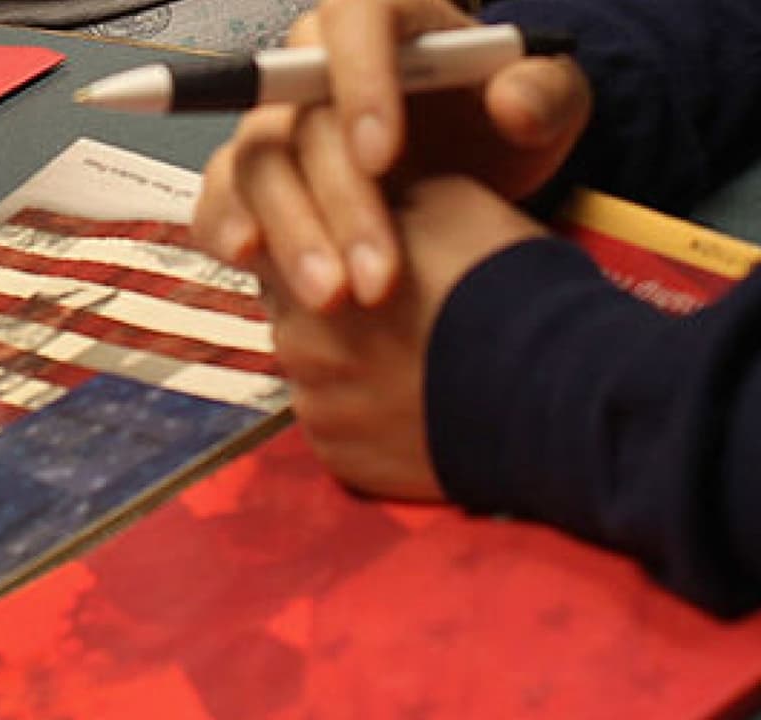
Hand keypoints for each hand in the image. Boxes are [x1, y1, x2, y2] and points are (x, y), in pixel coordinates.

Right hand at [190, 0, 589, 308]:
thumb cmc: (499, 126)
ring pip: (255, 163)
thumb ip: (545, 95)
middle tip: (376, 277)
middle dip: (338, 201)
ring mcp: (275, 121)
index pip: (354, 23)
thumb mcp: (549, 106)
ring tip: (331, 298)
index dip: (359, 84)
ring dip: (290, 231)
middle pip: (300, 116)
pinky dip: (224, 222)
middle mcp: (313, 62)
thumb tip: (512, 104)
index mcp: (383, 19)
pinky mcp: (252, 175)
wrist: (463, 174)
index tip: (383, 158)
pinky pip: (218, 192)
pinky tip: (248, 258)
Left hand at [266, 174, 542, 500]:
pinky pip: (337, 428)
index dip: (316, 243)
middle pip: (292, 314)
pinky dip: (364, 415)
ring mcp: (315, 405)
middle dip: (327, 308)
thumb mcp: (440, 199)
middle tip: (394, 308)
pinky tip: (414, 401)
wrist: (556, 387)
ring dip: (345, 363)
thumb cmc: (504, 283)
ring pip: (315, 374)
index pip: (275, 246)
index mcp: (309, 267)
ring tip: (415, 356)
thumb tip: (349, 201)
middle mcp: (295, 340)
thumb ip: (372, 200)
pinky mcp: (339, 459)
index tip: (351, 250)